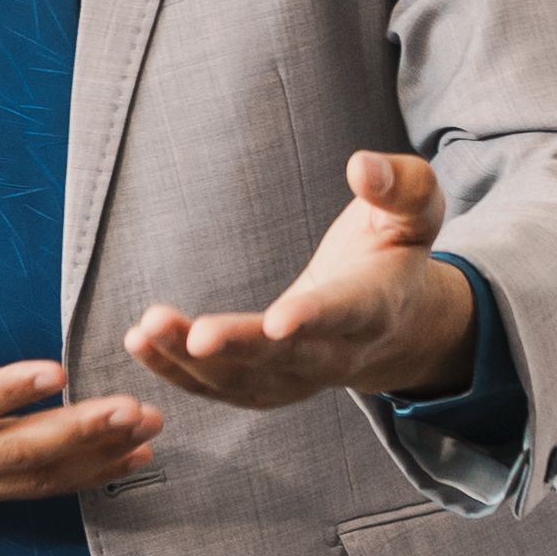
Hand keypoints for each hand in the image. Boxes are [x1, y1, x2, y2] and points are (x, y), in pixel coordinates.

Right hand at [0, 243, 160, 517]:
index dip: (10, 391)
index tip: (57, 371)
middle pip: (12, 450)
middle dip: (78, 431)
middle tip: (133, 408)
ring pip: (31, 476)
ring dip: (93, 457)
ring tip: (146, 430)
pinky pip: (31, 490)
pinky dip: (82, 478)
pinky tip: (126, 459)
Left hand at [123, 154, 473, 412]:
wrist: (399, 323)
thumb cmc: (396, 252)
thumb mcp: (417, 211)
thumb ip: (400, 185)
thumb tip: (361, 166)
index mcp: (377, 306)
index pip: (347, 313)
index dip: (314, 317)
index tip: (279, 321)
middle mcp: (340, 352)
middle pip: (288, 358)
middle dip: (242, 348)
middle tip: (198, 336)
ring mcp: (302, 378)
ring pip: (245, 381)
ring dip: (192, 364)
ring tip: (146, 330)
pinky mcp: (269, 387)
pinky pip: (221, 389)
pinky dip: (178, 372)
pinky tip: (140, 344)